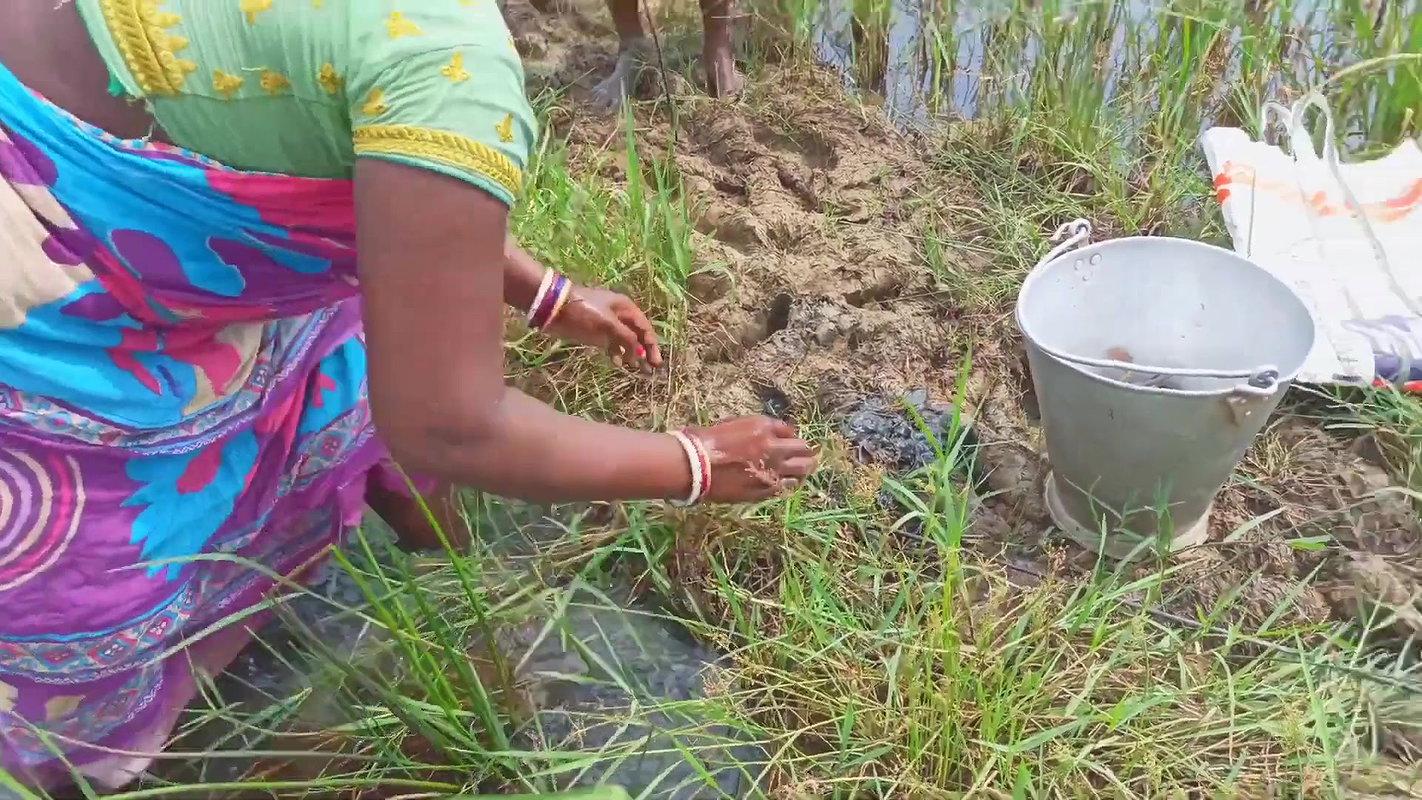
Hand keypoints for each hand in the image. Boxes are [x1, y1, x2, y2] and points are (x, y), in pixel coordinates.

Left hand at [544, 285, 662, 371]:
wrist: (555, 307)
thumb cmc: (585, 311)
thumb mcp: (608, 323)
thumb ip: (626, 338)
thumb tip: (640, 353)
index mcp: (626, 308)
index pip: (645, 328)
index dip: (651, 345)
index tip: (655, 362)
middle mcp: (620, 316)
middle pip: (637, 335)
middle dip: (644, 351)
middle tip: (650, 370)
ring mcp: (608, 325)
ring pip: (625, 341)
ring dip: (631, 355)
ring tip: (636, 370)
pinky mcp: (597, 333)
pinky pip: (612, 345)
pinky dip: (617, 354)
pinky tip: (618, 363)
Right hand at [686, 416, 817, 503]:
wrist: (696, 466)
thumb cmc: (709, 440)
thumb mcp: (734, 423)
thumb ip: (757, 428)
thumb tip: (773, 433)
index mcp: (764, 427)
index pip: (791, 430)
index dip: (790, 436)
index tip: (788, 440)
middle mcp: (774, 448)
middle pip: (804, 450)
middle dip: (806, 452)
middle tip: (808, 456)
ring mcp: (773, 470)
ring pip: (802, 471)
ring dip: (803, 469)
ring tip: (803, 471)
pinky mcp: (766, 490)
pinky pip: (786, 487)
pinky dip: (788, 483)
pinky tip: (787, 483)